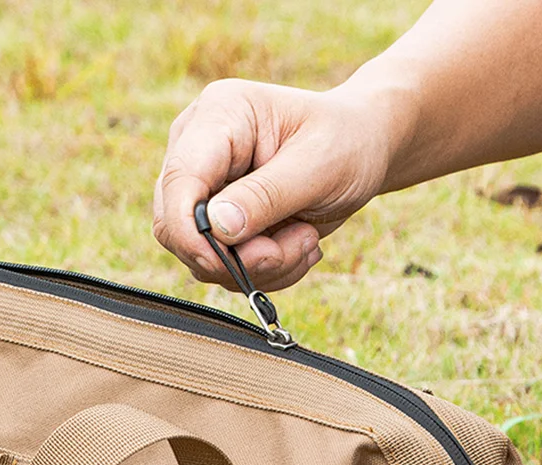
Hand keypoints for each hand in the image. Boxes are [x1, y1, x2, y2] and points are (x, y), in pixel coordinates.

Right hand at [153, 78, 398, 291]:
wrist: (364, 148)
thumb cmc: (347, 142)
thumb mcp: (319, 164)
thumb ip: (267, 195)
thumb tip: (218, 228)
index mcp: (219, 116)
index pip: (177, 180)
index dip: (189, 230)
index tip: (227, 262)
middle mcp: (200, 151)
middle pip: (177, 226)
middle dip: (235, 256)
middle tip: (292, 248)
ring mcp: (207, 190)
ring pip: (203, 257)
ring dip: (261, 266)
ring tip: (307, 238)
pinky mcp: (221, 223)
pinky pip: (226, 267)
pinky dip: (267, 270)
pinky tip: (300, 243)